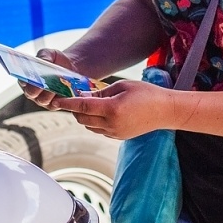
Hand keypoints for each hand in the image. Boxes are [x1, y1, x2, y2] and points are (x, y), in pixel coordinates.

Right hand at [22, 49, 79, 110]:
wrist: (70, 67)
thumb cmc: (55, 60)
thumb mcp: (49, 54)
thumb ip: (44, 56)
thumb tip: (43, 60)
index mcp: (26, 78)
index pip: (22, 81)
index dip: (24, 80)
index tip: (28, 77)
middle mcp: (31, 91)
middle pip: (30, 93)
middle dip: (35, 88)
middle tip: (41, 83)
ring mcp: (41, 99)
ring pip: (42, 100)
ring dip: (48, 93)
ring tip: (55, 86)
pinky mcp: (53, 105)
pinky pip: (54, 104)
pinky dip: (59, 98)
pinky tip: (63, 92)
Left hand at [54, 79, 181, 140]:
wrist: (165, 111)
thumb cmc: (146, 93)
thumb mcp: (122, 86)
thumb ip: (101, 92)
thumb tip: (84, 96)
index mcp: (112, 109)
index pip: (83, 107)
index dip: (67, 103)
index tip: (56, 101)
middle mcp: (111, 124)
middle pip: (82, 118)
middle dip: (75, 109)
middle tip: (76, 97)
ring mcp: (115, 132)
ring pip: (89, 126)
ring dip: (85, 116)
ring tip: (92, 103)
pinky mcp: (118, 137)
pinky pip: (99, 130)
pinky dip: (94, 122)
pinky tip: (102, 112)